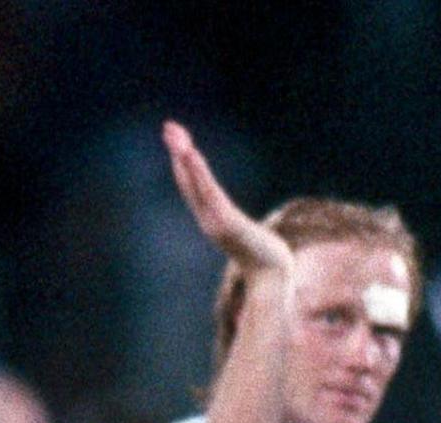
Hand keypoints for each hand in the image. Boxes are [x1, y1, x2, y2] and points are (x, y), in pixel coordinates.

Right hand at [162, 121, 290, 279]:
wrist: (272, 279)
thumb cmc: (263, 258)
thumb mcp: (248, 234)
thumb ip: (239, 224)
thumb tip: (236, 216)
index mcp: (211, 217)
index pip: (192, 184)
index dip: (182, 161)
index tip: (175, 136)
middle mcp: (208, 218)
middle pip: (188, 180)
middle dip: (178, 152)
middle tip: (168, 125)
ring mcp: (215, 220)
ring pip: (196, 184)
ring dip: (185, 159)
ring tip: (176, 136)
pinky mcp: (226, 223)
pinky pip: (209, 193)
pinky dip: (198, 174)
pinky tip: (192, 155)